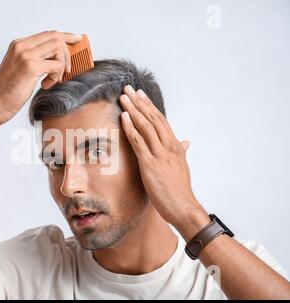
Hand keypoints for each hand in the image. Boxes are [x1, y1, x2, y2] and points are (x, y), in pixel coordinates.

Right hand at [0, 30, 82, 125]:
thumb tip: (56, 58)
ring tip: (53, 79)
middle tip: (67, 70)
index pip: (48, 33)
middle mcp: (21, 46)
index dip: (66, 36)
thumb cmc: (7, 92)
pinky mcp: (30, 67)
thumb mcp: (20, 69)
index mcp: (18, 45)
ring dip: (62, 66)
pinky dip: (56, 77)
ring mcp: (25, 55)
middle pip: (56, 37)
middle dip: (67, 53)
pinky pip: (56, 66)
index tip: (78, 40)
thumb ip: (34, 59)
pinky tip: (45, 86)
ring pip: (58, 48)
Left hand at [119, 85, 204, 228]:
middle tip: (128, 88)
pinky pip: (139, 141)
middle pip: (152, 118)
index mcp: (175, 146)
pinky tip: (124, 117)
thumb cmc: (180, 190)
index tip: (140, 95)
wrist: (183, 207)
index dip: (149, 106)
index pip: (161, 120)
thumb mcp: (182, 167)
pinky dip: (131, 127)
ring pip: (145, 125)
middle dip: (139, 102)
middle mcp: (169, 146)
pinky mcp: (150, 163)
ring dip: (133, 109)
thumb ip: (181, 152)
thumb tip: (185, 141)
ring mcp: (160, 154)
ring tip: (123, 97)